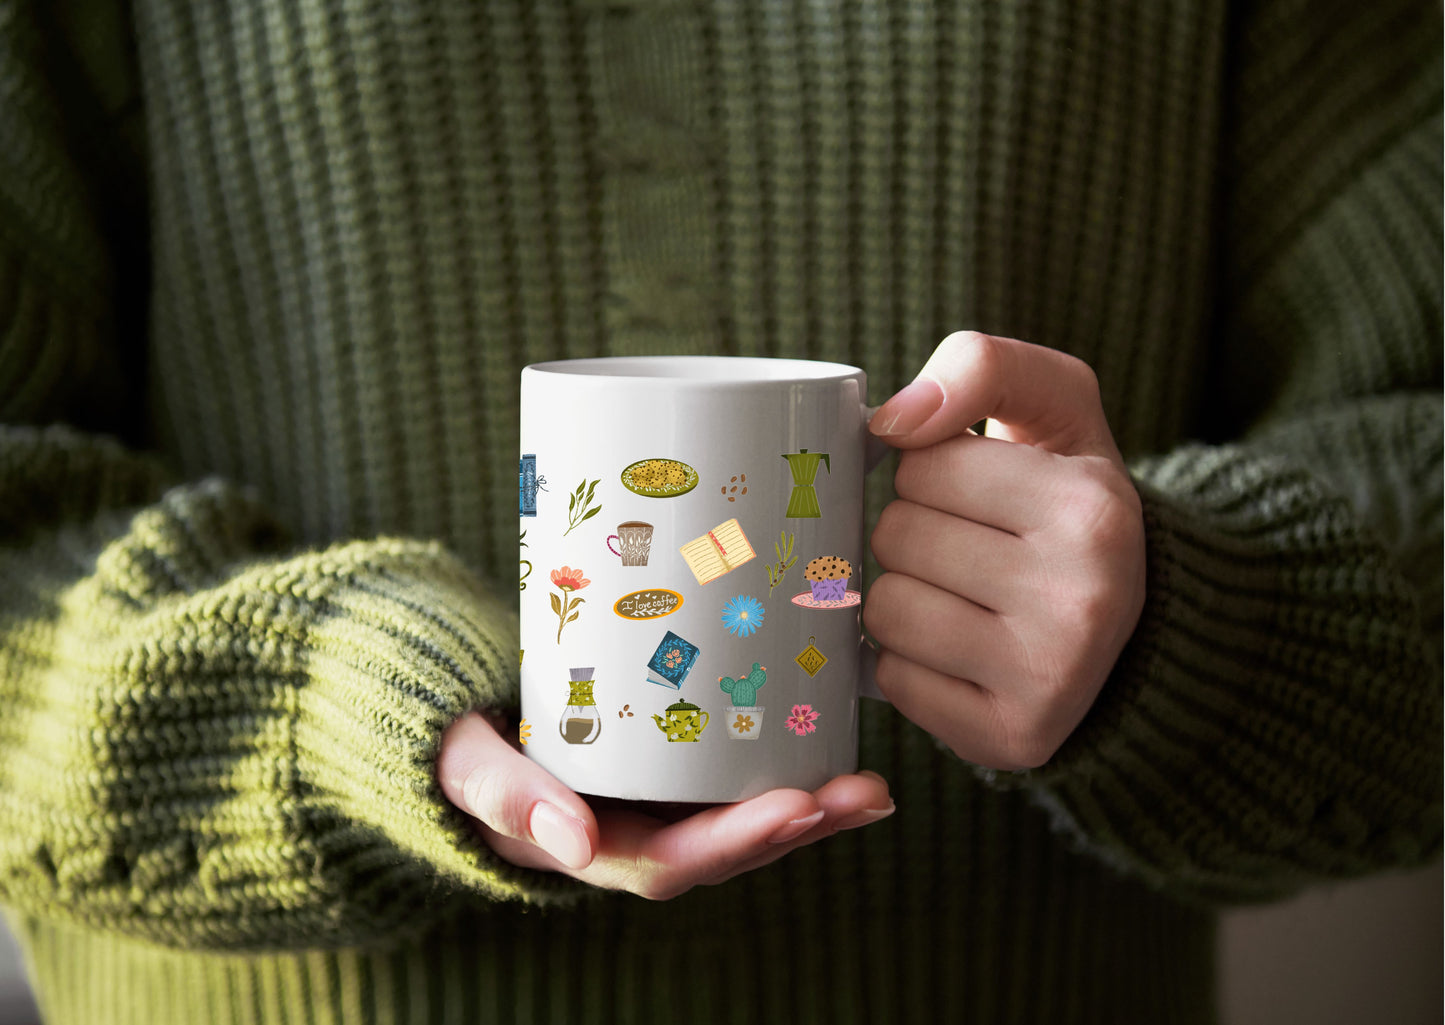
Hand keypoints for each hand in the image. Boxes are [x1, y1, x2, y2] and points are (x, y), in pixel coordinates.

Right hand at [436, 711, 893, 899]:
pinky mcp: (677, 771)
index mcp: (591, 847)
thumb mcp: (464, 765)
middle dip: (798, 826)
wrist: (461, 723)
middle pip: (728, 847)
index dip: (736, 840)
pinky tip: (842, 752)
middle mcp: (636, 837)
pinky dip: (793, 774)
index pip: (673, 861)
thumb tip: (568, 844)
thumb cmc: (459, 744)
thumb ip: (501, 794)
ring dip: (813, 809)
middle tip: (859, 793)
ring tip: (872, 786)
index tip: (793, 807)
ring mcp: (661, 806)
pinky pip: (741, 783)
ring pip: (745, 820)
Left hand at [864, 332, 1145, 770]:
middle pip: (895, 533)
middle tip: (970, 545)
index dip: (931, 468)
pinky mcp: (1010, 738)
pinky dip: (907, 662)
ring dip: (902, 596)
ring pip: (884, 609)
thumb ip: (983, 366)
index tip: (979, 491)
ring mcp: (1049, 679)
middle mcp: (1082, 599)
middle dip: (912, 530)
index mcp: (1093, 508)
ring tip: (963, 596)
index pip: (921, 461)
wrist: (1134, 625)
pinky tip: (960, 651)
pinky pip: (890, 680)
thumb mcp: (1056, 408)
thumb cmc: (1066, 500)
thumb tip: (891, 420)